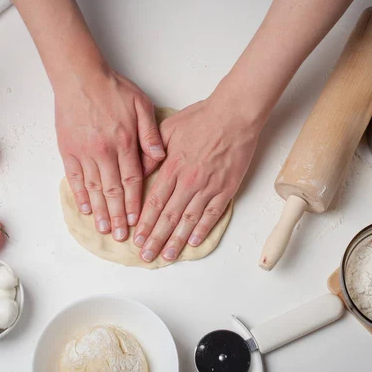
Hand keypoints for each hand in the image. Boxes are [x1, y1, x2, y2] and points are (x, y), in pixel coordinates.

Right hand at [55, 68, 165, 240]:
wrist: (80, 77)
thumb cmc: (113, 89)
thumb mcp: (141, 105)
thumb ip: (151, 134)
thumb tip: (160, 158)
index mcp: (125, 143)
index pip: (132, 181)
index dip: (135, 203)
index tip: (138, 220)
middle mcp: (104, 152)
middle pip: (113, 191)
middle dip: (119, 216)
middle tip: (122, 236)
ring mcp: (84, 153)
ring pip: (94, 189)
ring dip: (101, 212)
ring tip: (105, 230)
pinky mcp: (68, 150)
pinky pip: (75, 178)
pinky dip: (80, 195)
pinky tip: (86, 209)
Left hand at [134, 96, 260, 261]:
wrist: (234, 115)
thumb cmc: (202, 118)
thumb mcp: (168, 128)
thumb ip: (151, 151)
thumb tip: (139, 170)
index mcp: (173, 167)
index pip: (154, 202)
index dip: (145, 223)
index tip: (137, 238)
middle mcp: (188, 181)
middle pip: (168, 216)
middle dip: (155, 239)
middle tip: (146, 256)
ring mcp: (208, 186)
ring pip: (188, 220)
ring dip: (177, 240)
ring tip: (167, 256)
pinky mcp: (226, 188)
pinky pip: (212, 214)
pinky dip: (202, 229)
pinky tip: (193, 241)